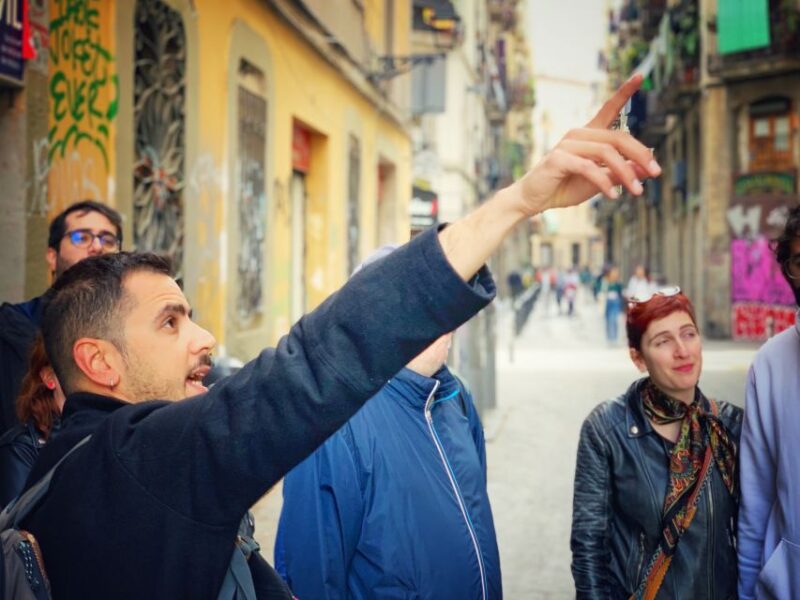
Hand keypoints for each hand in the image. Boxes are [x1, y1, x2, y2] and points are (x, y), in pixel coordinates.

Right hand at [512, 74, 661, 215]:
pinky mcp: (558, 158)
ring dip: (626, 173)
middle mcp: (578, 134)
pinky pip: (589, 168)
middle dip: (641, 154)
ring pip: (607, 153)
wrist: (534, 200)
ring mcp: (567, 145)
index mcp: (588, 135)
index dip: (624, 92)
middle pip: (618, 137)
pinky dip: (604, 182)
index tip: (639, 76)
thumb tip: (649, 169)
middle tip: (657, 172)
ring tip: (637, 192)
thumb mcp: (600, 181)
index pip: (608, 109)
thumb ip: (621, 173)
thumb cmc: (565, 187)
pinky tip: (613, 196)